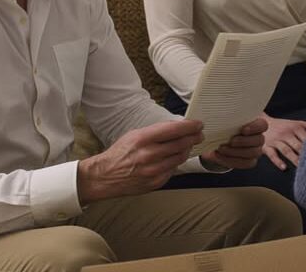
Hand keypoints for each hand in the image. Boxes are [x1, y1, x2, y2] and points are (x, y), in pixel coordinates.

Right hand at [77, 120, 202, 203]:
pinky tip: (174, 158)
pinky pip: (173, 169)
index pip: (174, 130)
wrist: (105, 176)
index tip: (198, 124)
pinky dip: (176, 162)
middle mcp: (149, 155)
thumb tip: (179, 127)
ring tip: (188, 144)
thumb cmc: (121, 153)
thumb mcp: (135, 134)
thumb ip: (157, 131)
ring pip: (180, 157)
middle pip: (181, 144)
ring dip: (187, 149)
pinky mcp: (156, 182)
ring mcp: (153, 170)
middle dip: (194, 137)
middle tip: (200, 134)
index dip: (190, 126)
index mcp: (143, 139)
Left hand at [199, 116, 268, 169]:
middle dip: (244, 141)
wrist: (214, 143)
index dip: (255, 128)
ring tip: (221, 148)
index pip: (262, 125)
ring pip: (253, 153)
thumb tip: (212, 115)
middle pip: (259, 140)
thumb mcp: (222, 121)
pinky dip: (231, 160)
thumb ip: (223, 117)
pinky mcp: (249, 161)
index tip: (243, 130)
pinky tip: (219, 155)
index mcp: (255, 125)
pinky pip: (245, 163)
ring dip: (236, 151)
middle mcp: (258, 138)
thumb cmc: (221, 129)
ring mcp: (255, 150)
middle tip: (230, 141)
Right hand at [260, 113, 305, 169]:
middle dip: (305, 154)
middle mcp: (286, 133)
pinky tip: (284, 168)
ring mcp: (276, 140)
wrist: (260, 122)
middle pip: (298, 145)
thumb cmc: (283, 125)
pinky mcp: (266, 147)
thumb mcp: (297, 123)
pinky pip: (272, 155)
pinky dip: (278, 162)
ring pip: (287, 151)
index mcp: (296, 127)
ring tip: (302, 168)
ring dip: (294, 159)